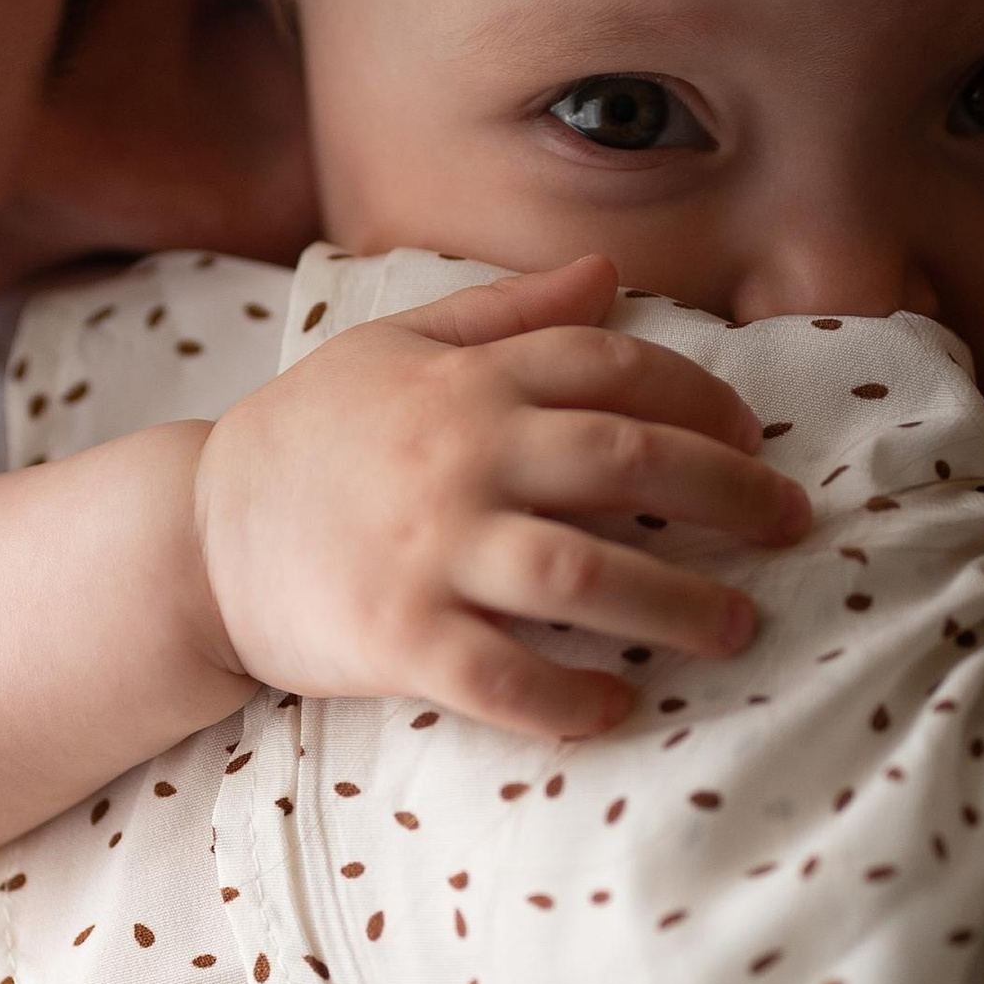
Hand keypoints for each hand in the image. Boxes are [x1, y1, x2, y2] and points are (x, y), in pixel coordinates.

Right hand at [189, 255, 810, 739]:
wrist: (192, 536)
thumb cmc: (308, 440)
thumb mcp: (396, 350)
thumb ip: (507, 314)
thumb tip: (611, 274)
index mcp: (467, 383)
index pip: (614, 369)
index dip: (703, 400)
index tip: (753, 438)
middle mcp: (459, 457)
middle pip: (629, 466)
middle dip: (730, 495)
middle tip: (791, 528)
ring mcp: (428, 551)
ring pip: (585, 576)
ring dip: (679, 605)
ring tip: (738, 627)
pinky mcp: (396, 638)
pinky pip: (503, 678)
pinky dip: (569, 699)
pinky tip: (618, 708)